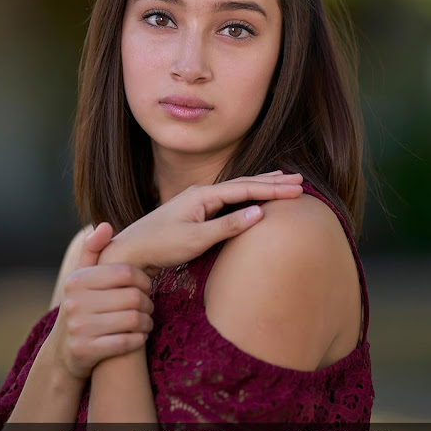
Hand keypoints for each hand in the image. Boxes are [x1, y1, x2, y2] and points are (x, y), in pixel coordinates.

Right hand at [47, 223, 154, 379]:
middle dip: (148, 302)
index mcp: (77, 280)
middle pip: (133, 297)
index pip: (126, 272)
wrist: (63, 352)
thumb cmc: (82, 306)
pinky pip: (127, 342)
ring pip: (133, 319)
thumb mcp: (82, 278)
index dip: (144, 279)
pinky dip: (139, 338)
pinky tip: (140, 335)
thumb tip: (106, 225)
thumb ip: (94, 250)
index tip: (146, 286)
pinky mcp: (86, 351)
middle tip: (149, 306)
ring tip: (147, 320)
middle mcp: (75, 302)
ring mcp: (79, 328)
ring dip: (147, 321)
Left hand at [99, 170, 302, 276]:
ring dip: (261, 185)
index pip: (246, 188)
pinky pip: (229, 199)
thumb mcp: (196, 239)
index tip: (297, 189)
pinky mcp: (196, 212)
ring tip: (283, 181)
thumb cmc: (161, 245)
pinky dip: (247, 196)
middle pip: (244, 183)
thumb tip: (259, 212)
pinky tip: (253, 198)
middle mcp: (202, 193)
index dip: (273, 189)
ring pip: (237, 189)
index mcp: (204, 195)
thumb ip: (228, 226)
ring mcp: (199, 201)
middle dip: (272, 182)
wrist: (131, 250)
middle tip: (299, 180)